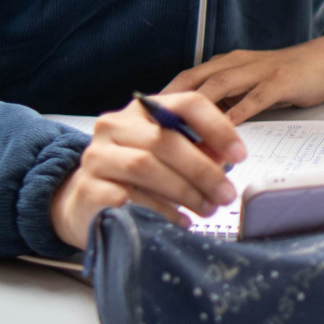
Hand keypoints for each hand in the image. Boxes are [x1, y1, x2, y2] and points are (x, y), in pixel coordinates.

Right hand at [50, 92, 247, 247]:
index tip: (239, 155)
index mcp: (142, 110)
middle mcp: (115, 126)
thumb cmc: (134, 175)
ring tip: (207, 209)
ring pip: (145, 166)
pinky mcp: (88, 188)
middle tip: (226, 195)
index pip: (186, 103)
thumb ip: (197, 150)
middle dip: (202, 170)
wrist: (84, 200)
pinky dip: (160, 210)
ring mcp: (97, 156)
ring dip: (184, 191)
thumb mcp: (168, 156)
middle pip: (165, 139)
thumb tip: (227, 159)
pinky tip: (180, 220)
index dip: (217, 127)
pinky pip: (128, 197)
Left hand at [164, 34, 323, 124]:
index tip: (143, 116)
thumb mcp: (252, 85)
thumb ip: (228, 100)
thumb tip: (200, 127)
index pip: (188, 77)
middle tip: (150, 126)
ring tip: (180, 130)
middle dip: (170, 102)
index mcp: (228, 63)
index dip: (164, 95)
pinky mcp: (280, 81)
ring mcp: (259, 71)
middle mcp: (237, 63)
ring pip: (219, 87)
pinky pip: (253, 98)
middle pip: (195, 79)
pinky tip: (223, 128)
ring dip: (197, 109)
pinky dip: (236, 113)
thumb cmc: (288, 76)